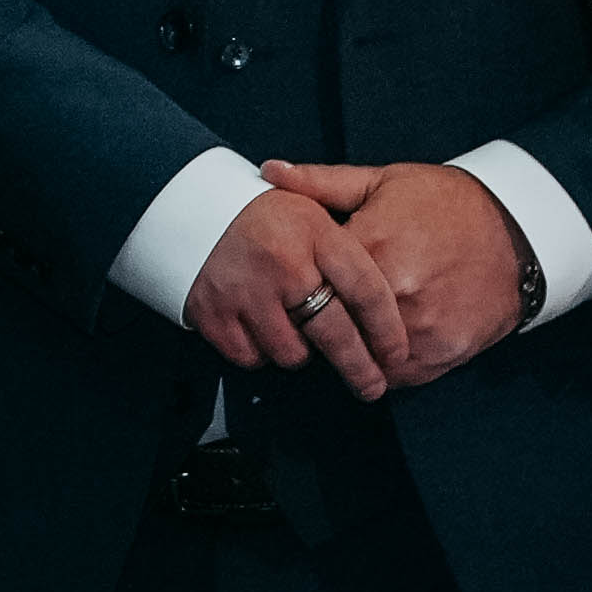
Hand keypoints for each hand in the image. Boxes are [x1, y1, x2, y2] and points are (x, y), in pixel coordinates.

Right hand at [185, 177, 413, 401]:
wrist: (191, 204)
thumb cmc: (266, 213)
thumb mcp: (314, 205)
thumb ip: (351, 243)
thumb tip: (400, 287)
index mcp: (316, 232)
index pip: (366, 291)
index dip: (387, 331)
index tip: (397, 355)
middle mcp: (284, 264)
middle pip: (335, 334)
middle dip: (360, 368)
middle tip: (372, 387)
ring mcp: (246, 291)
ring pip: (293, 354)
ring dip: (300, 351)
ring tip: (296, 327)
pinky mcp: (213, 314)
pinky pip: (253, 358)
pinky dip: (261, 351)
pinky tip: (261, 327)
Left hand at [263, 157, 533, 381]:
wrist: (518, 232)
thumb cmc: (447, 203)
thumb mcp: (385, 181)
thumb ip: (323, 183)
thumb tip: (269, 172)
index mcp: (370, 246)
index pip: (308, 284)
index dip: (296, 290)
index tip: (293, 292)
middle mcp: (393, 292)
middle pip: (332, 327)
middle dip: (320, 327)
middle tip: (313, 323)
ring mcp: (419, 327)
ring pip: (363, 357)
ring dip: (353, 352)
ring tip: (349, 338)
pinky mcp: (442, 353)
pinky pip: (397, 375)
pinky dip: (386, 367)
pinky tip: (383, 348)